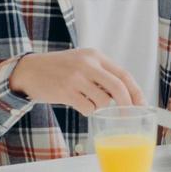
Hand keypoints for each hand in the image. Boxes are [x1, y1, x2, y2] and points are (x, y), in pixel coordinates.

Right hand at [9, 49, 145, 114]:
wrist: (29, 70)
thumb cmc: (59, 68)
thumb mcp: (82, 62)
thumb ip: (101, 73)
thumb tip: (123, 95)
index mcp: (96, 56)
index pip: (123, 74)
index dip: (135, 91)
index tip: (141, 104)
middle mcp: (88, 64)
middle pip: (118, 87)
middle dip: (126, 104)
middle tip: (127, 115)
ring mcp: (76, 77)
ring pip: (102, 100)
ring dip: (99, 107)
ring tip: (87, 100)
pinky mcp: (65, 91)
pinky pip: (87, 108)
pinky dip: (87, 110)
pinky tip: (78, 104)